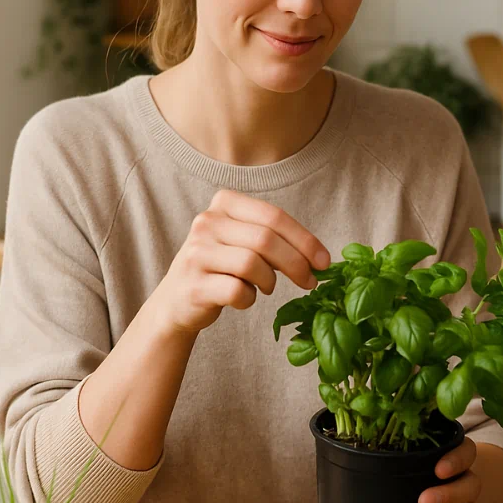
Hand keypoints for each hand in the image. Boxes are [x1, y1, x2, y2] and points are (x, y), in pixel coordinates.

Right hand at [148, 189, 330, 337]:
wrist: (177, 299)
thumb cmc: (223, 268)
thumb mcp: (245, 241)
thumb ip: (275, 239)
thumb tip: (320, 258)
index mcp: (224, 203)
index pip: (274, 216)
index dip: (305, 240)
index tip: (324, 262)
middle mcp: (207, 222)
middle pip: (265, 240)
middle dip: (296, 263)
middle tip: (310, 282)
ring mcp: (196, 253)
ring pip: (252, 264)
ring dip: (269, 281)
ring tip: (266, 286)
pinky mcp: (193, 284)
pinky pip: (237, 291)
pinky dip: (249, 298)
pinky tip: (244, 297)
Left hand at [417, 440, 502, 502]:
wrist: (465, 486)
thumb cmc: (439, 466)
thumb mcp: (435, 452)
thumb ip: (418, 452)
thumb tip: (387, 452)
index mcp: (463, 460)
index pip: (466, 453)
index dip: (455, 461)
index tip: (438, 469)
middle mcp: (469, 485)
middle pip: (467, 488)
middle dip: (446, 496)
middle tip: (423, 502)